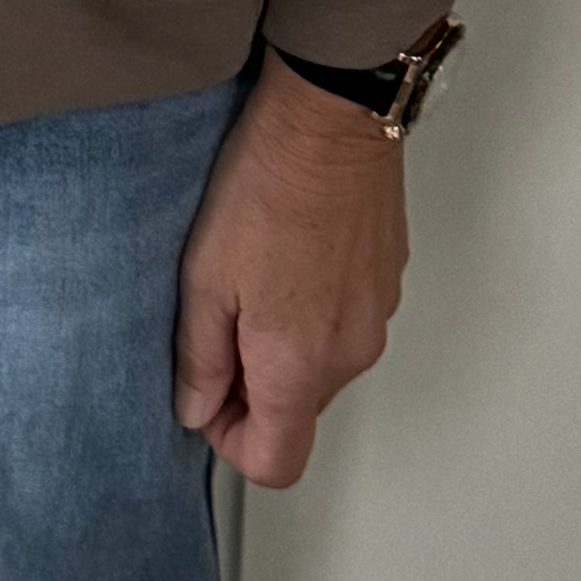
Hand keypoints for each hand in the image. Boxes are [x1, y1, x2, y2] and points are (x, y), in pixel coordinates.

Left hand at [172, 48, 408, 485]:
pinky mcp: (385, 280)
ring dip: (283, 341)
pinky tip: (284, 249)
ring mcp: (375, 316)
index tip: (204, 393)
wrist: (329, 118)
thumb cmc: (266, 187)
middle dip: (251, 383)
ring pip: (321, 364)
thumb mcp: (204, 275)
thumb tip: (195, 406)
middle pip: (298, 411)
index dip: (230, 440)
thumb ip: (199, 355)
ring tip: (249, 271)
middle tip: (215, 315)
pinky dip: (313, 306)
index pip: (276, 462)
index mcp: (299, 364)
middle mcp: (349, 353)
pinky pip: (345, 320)